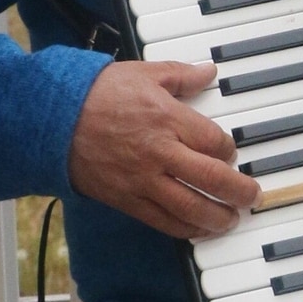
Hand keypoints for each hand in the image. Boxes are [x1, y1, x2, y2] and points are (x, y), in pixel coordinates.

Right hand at [66, 61, 259, 237]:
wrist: (51, 120)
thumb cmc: (95, 94)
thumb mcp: (143, 73)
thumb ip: (180, 76)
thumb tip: (208, 72)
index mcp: (168, 119)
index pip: (215, 142)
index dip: (229, 150)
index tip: (230, 152)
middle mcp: (160, 153)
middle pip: (213, 178)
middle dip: (239, 191)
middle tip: (251, 196)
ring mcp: (144, 180)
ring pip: (191, 207)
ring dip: (218, 217)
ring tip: (231, 219)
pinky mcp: (127, 200)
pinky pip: (163, 221)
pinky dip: (185, 229)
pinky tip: (198, 229)